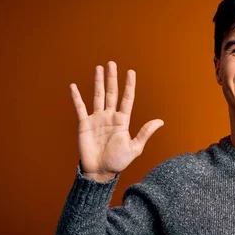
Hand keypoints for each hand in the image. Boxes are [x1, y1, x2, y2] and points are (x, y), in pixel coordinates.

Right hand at [70, 61, 163, 180]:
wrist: (100, 171)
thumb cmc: (118, 161)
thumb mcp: (134, 147)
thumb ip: (145, 133)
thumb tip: (160, 121)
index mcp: (123, 121)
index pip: (126, 99)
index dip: (129, 86)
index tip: (130, 72)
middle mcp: (110, 117)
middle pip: (112, 93)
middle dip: (112, 78)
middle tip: (112, 63)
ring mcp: (97, 119)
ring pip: (98, 96)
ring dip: (98, 82)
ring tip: (99, 68)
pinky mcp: (84, 124)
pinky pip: (80, 108)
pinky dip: (76, 97)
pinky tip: (74, 86)